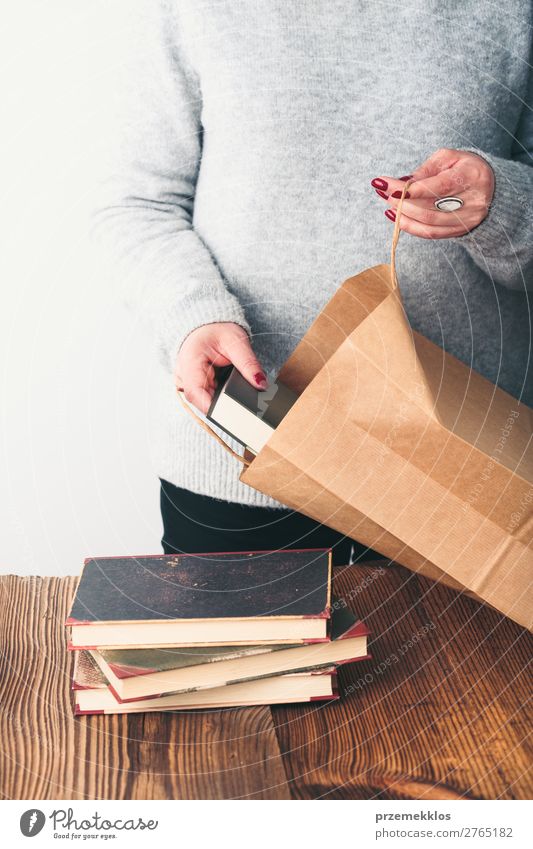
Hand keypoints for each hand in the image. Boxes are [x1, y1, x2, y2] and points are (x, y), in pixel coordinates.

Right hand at [175, 322, 266, 413]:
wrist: (208, 326)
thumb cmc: (218, 330)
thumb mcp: (237, 343)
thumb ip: (248, 364)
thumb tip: (261, 384)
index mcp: (189, 361)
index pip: (196, 392)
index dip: (212, 407)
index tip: (232, 415)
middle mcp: (182, 375)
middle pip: (200, 401)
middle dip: (222, 407)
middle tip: (245, 411)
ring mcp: (185, 383)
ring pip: (203, 402)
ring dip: (220, 403)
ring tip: (237, 398)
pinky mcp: (192, 386)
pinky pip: (205, 398)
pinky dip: (218, 399)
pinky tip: (230, 397)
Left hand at [371, 148, 494, 238]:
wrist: (491, 187)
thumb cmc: (464, 168)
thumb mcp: (449, 158)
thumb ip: (426, 169)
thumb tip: (402, 183)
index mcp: (472, 176)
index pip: (438, 186)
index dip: (411, 189)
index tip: (387, 185)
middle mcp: (473, 201)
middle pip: (431, 208)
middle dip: (402, 202)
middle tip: (383, 193)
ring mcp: (468, 219)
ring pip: (429, 224)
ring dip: (403, 216)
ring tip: (388, 206)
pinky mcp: (460, 231)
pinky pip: (431, 234)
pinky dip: (411, 227)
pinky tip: (397, 218)